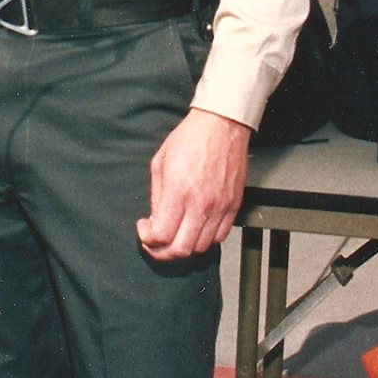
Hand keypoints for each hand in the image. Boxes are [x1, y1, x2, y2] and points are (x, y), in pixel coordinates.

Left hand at [136, 108, 251, 261]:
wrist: (222, 125)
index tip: (144, 229)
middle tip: (155, 243)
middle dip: (163, 252)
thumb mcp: (160, 162)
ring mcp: (220, 207)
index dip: (148, 239)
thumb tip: (155, 220)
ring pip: (201, 247)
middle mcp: (201, 204)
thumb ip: (157, 196)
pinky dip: (205, 240)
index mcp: (178, 192)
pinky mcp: (233, 205)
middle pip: (181, 249)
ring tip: (175, 235)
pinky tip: (195, 229)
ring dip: (184, 246)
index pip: (161, 235)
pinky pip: (220, 236)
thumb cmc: (190, 138)